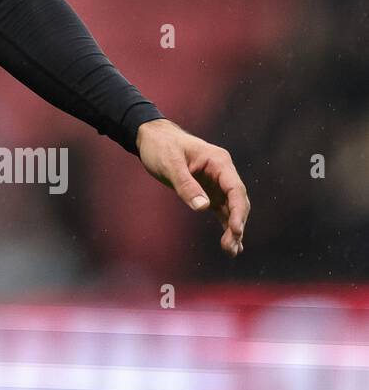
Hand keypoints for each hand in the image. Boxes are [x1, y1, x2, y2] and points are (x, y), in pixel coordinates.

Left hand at [134, 118, 247, 256]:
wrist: (151, 138)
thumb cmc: (161, 146)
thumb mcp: (170, 164)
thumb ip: (186, 185)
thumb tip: (203, 208)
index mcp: (219, 162)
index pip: (235, 189)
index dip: (238, 211)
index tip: (236, 230)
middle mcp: (222, 173)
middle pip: (237, 202)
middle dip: (236, 224)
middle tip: (230, 246)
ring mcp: (217, 183)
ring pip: (231, 209)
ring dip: (233, 229)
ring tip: (231, 251)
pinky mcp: (208, 191)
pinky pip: (222, 210)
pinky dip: (225, 226)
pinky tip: (231, 245)